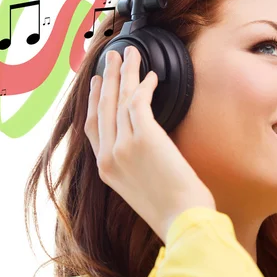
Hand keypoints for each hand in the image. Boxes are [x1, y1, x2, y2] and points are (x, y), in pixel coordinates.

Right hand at [84, 46, 215, 240]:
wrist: (183, 221)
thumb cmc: (171, 208)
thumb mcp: (140, 189)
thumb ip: (134, 165)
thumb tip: (143, 145)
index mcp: (106, 170)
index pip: (93, 128)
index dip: (95, 101)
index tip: (99, 83)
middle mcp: (109, 156)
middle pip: (103, 108)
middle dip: (108, 79)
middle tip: (112, 58)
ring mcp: (124, 146)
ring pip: (120, 100)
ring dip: (126, 74)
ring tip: (131, 56)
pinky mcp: (145, 138)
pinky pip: (140, 102)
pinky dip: (145, 86)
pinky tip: (152, 76)